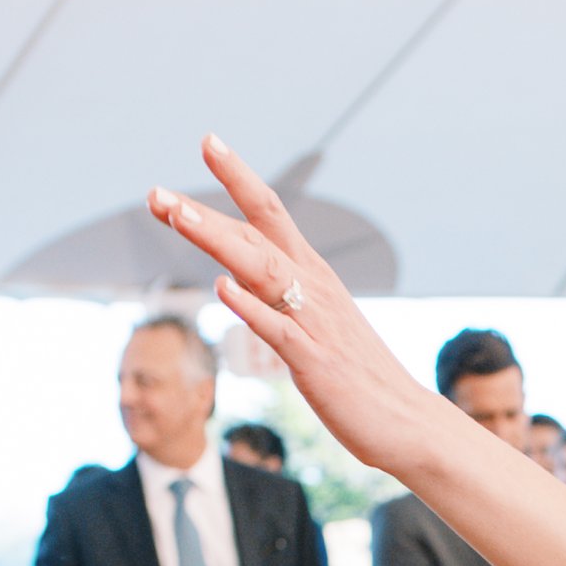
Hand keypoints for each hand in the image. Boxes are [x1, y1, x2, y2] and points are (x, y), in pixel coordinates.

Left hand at [150, 138, 430, 475]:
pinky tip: (222, 288)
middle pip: (254, 235)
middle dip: (203, 211)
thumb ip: (278, 298)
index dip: (239, 176)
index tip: (208, 142)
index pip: (271, 214)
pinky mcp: (317, 363)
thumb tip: (238, 280)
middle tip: (156, 194)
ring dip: (216, 240)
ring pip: (260, 270)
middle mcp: (314, 290)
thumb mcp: (317, 326)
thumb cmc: (360, 378)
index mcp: (314, 277)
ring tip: (176, 216)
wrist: (409, 423)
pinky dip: (250, 307)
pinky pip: (279, 331)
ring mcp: (315, 325)